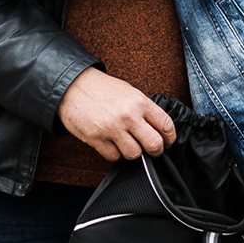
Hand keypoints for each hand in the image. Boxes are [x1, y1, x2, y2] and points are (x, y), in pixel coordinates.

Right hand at [56, 68, 176, 161]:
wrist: (73, 86)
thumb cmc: (101, 88)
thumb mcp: (129, 92)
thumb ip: (144, 109)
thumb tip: (158, 128)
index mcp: (139, 102)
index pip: (166, 125)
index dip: (171, 138)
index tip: (168, 142)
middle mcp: (128, 116)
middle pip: (154, 145)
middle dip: (156, 150)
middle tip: (152, 150)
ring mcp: (112, 128)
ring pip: (134, 154)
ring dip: (133, 152)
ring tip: (127, 143)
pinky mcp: (97, 139)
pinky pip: (114, 157)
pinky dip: (115, 153)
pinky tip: (112, 143)